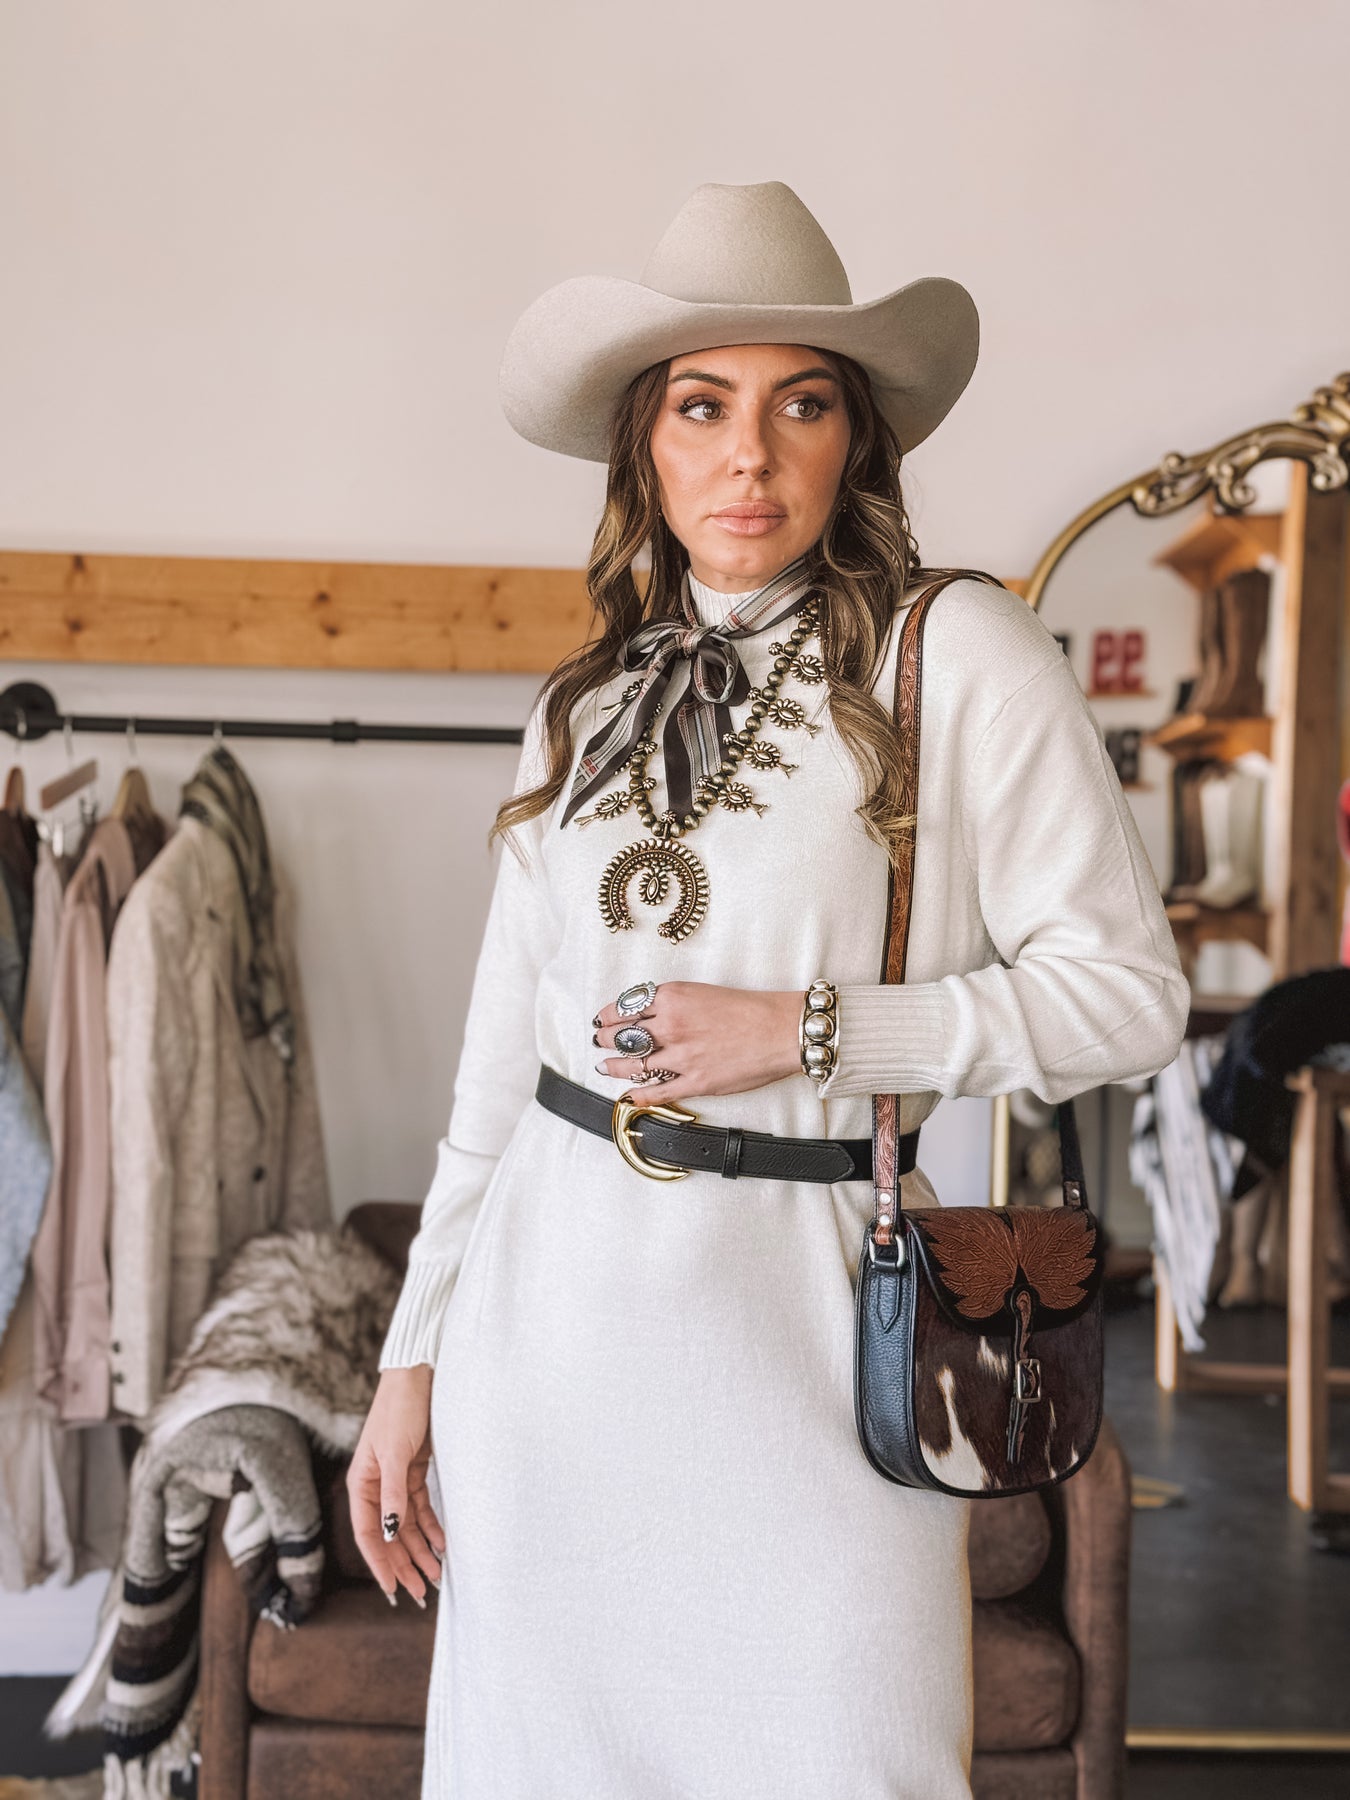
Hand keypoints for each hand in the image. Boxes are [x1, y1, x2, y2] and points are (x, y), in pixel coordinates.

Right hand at [347, 1365, 445, 1606]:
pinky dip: (430, 1528)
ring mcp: (395, 1480)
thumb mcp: (394, 1453)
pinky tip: (441, 1545)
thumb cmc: (400, 1410)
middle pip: (389, 1536)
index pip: (369, 1533)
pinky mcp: (413, 1472)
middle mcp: (376, 1486)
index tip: (393, 1589)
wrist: (418, 1378)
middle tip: (421, 1593)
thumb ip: (392, 1494)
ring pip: (406, 1526)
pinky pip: (420, 1509)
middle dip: (403, 1564)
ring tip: (436, 1576)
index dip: (380, 1563)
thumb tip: (390, 1533)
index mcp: (362, 1483)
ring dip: (420, 1550)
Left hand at [592, 980, 802, 1106]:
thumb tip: (647, 1014)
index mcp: (671, 998)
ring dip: (614, 1068)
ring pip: (633, 1065)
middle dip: (606, 1040)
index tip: (602, 1019)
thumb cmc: (748, 1008)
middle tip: (599, 1042)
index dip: (607, 1015)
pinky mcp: (695, 1081)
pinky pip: (658, 1091)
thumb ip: (672, 1003)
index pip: (625, 1007)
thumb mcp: (701, 991)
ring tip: (605, 1067)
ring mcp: (681, 1056)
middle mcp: (671, 1026)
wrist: (780, 1029)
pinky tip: (630, 1095)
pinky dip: (639, 1095)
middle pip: (623, 1036)